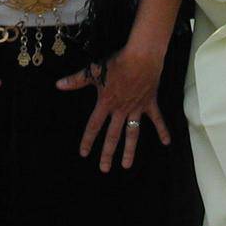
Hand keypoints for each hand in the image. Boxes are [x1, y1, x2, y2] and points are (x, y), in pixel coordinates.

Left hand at [56, 45, 170, 172]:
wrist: (141, 57)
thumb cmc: (117, 62)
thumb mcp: (94, 70)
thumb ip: (76, 80)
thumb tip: (58, 85)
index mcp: (106, 103)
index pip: (94, 125)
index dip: (88, 140)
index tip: (84, 154)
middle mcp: (121, 109)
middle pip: (112, 136)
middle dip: (107, 153)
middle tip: (104, 169)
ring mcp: (136, 108)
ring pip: (132, 133)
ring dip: (129, 150)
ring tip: (126, 165)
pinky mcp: (149, 103)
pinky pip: (157, 119)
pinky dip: (162, 130)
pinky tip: (167, 142)